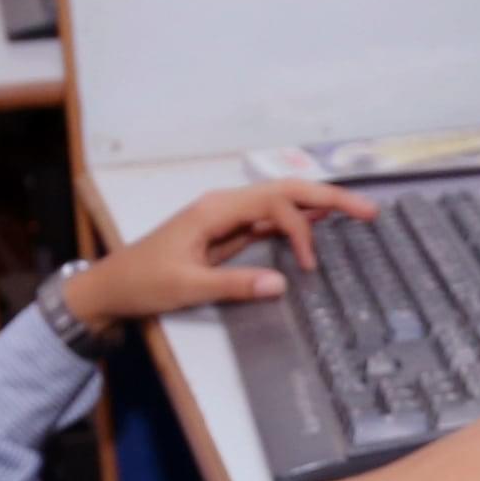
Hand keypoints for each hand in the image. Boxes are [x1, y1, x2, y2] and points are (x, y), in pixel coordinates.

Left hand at [57, 179, 373, 331]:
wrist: (110, 288)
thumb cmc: (142, 283)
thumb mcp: (187, 287)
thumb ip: (235, 284)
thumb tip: (281, 283)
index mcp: (215, 210)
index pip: (274, 204)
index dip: (300, 229)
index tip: (308, 266)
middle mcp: (223, 205)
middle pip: (284, 192)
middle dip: (327, 199)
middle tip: (369, 211)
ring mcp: (224, 217)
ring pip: (279, 202)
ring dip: (316, 206)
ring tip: (356, 212)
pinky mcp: (225, 233)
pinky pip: (267, 219)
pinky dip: (296, 220)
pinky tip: (319, 222)